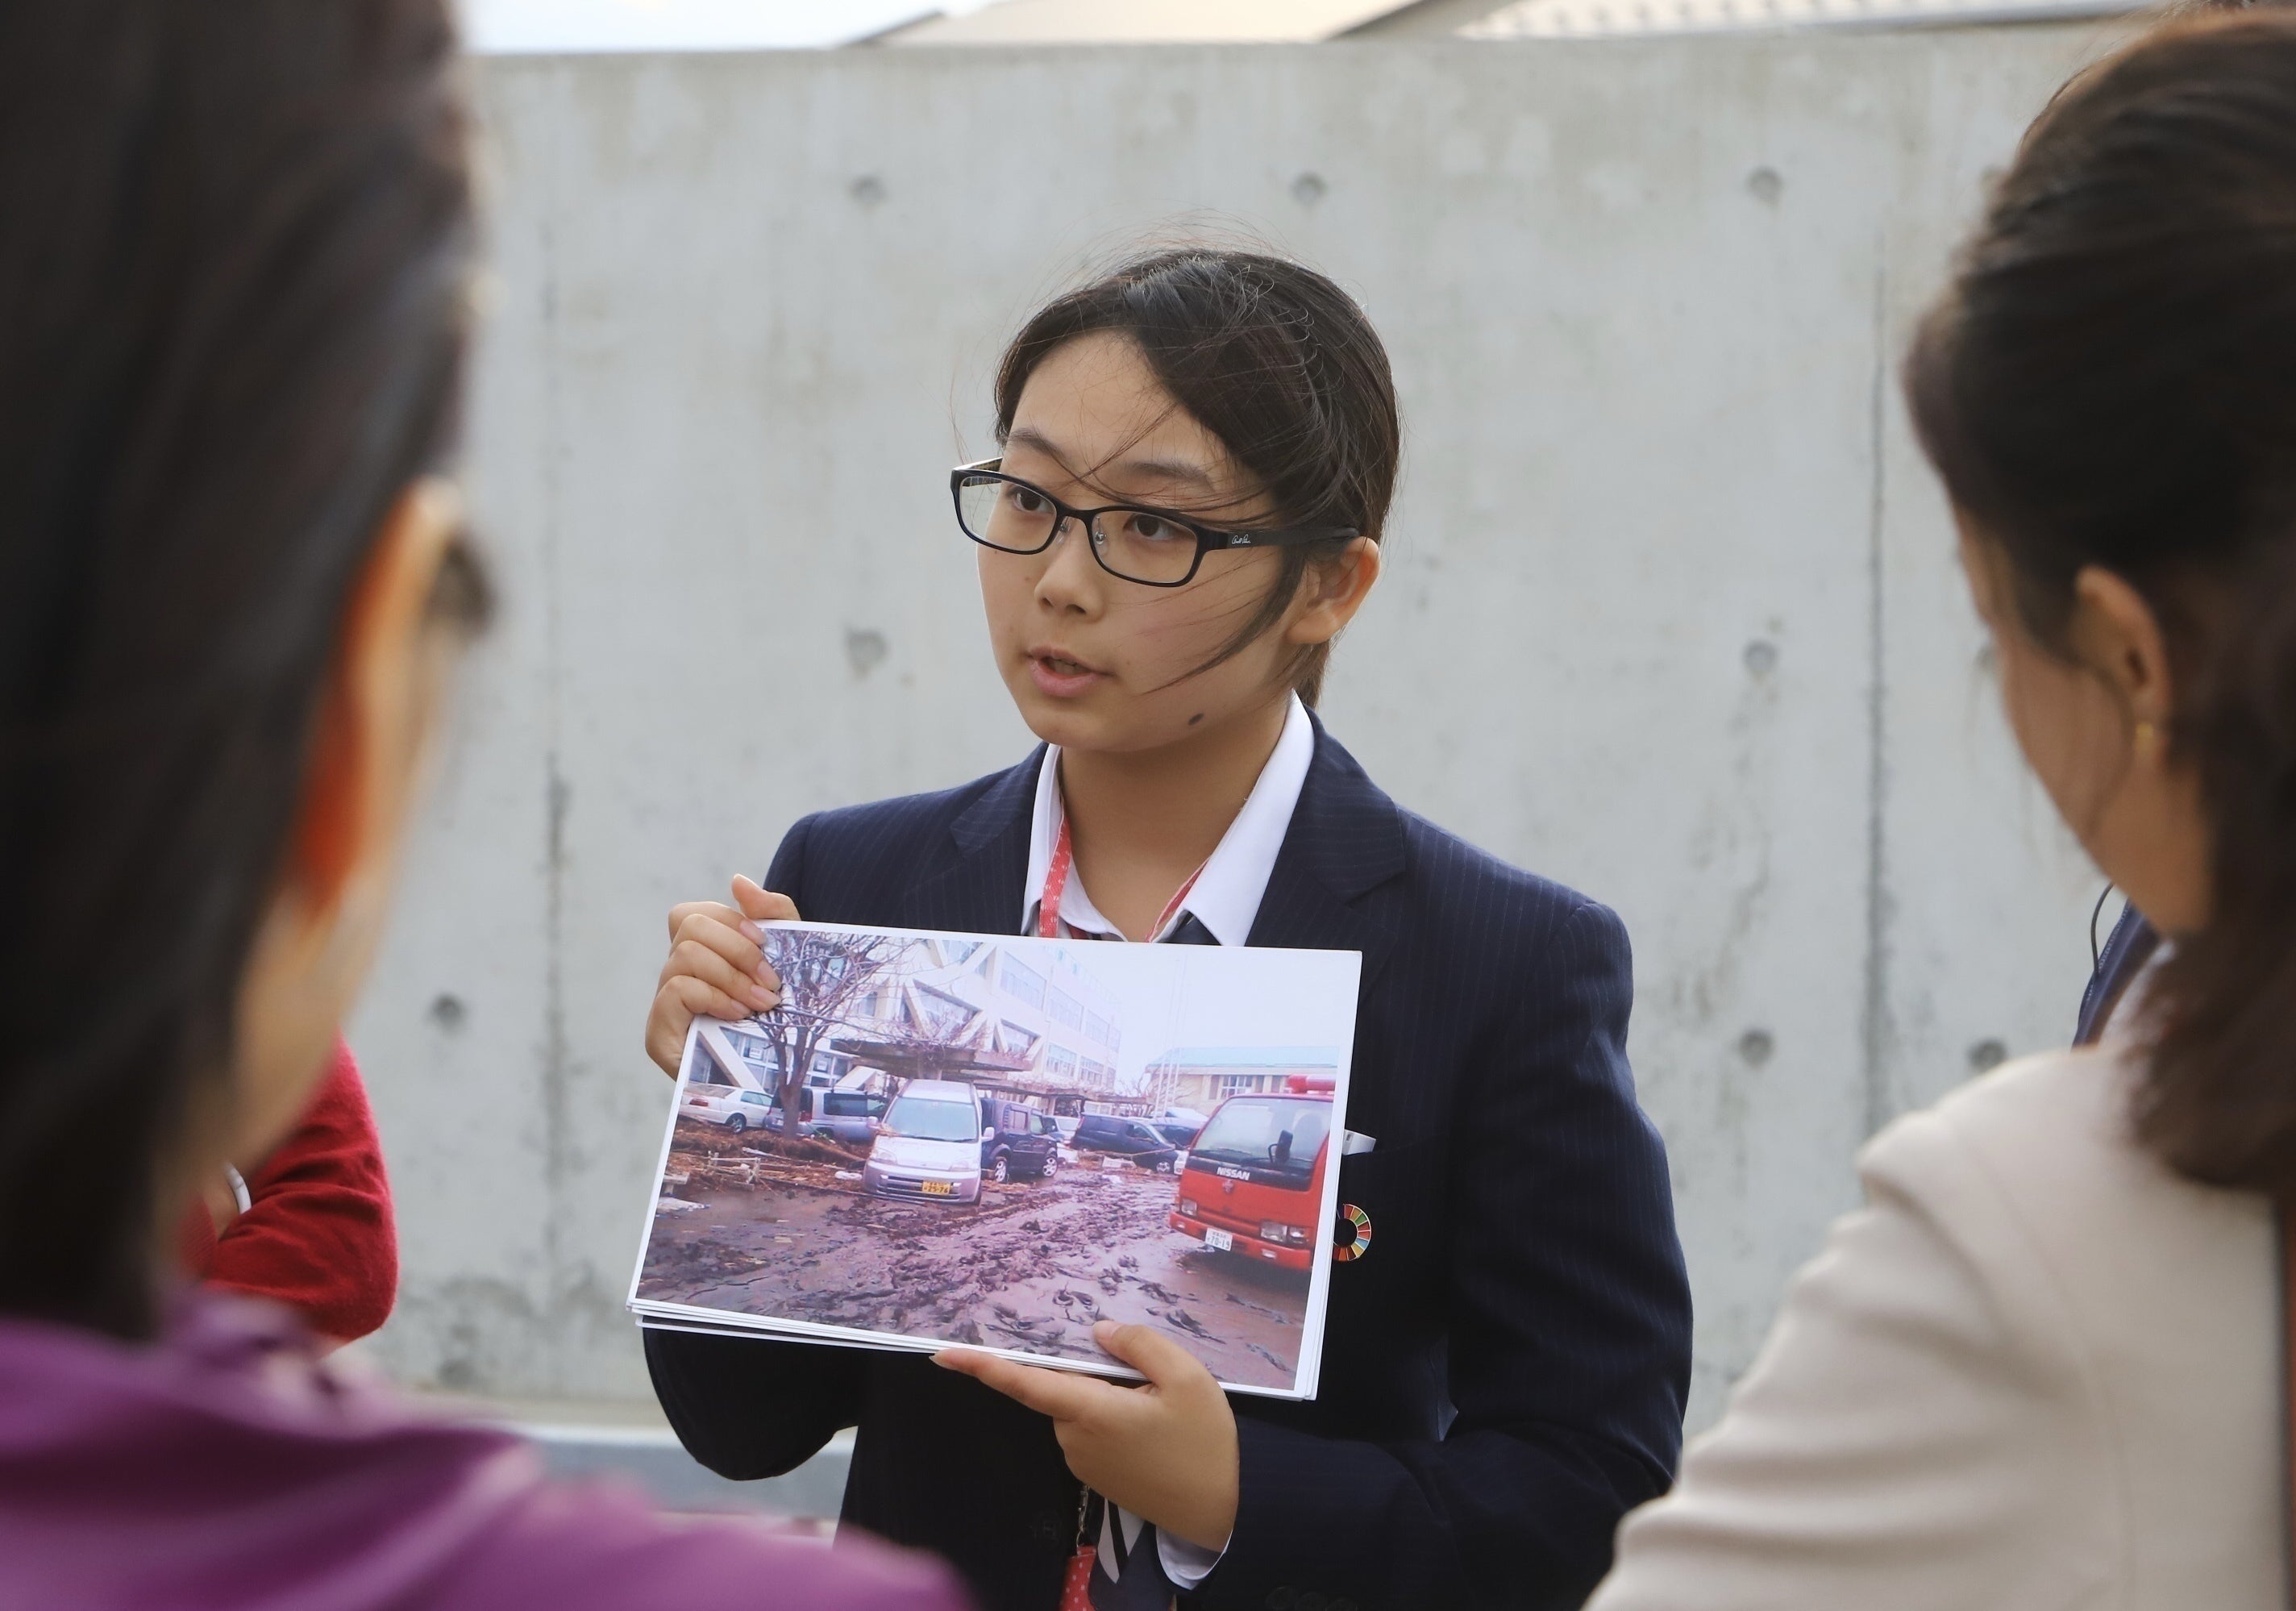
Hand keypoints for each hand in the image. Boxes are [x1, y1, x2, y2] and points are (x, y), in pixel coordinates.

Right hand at [644, 876, 798, 1075]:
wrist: (783, 1078)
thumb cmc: (786, 1014)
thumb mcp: (788, 957)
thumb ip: (771, 913)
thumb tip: (738, 881)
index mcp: (699, 955)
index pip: (693, 914)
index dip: (731, 922)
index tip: (767, 945)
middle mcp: (674, 974)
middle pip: (689, 926)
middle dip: (738, 950)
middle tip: (771, 983)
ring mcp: (663, 1003)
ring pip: (685, 955)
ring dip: (732, 977)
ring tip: (761, 1004)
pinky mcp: (659, 1034)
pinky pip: (676, 989)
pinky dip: (714, 996)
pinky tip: (738, 1015)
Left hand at [934, 1320, 1239, 1552]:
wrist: (1218, 1511)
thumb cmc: (1203, 1443)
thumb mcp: (1187, 1378)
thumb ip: (1139, 1344)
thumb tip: (1098, 1330)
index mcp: (1090, 1412)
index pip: (1024, 1383)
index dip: (981, 1366)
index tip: (941, 1353)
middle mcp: (1074, 1439)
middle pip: (1064, 1386)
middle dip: (1095, 1371)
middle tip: (1150, 1378)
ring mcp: (1082, 1461)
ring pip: (1079, 1407)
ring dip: (1108, 1396)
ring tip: (1160, 1406)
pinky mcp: (1094, 1475)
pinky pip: (1090, 1429)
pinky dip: (1112, 1417)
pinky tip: (1152, 1427)